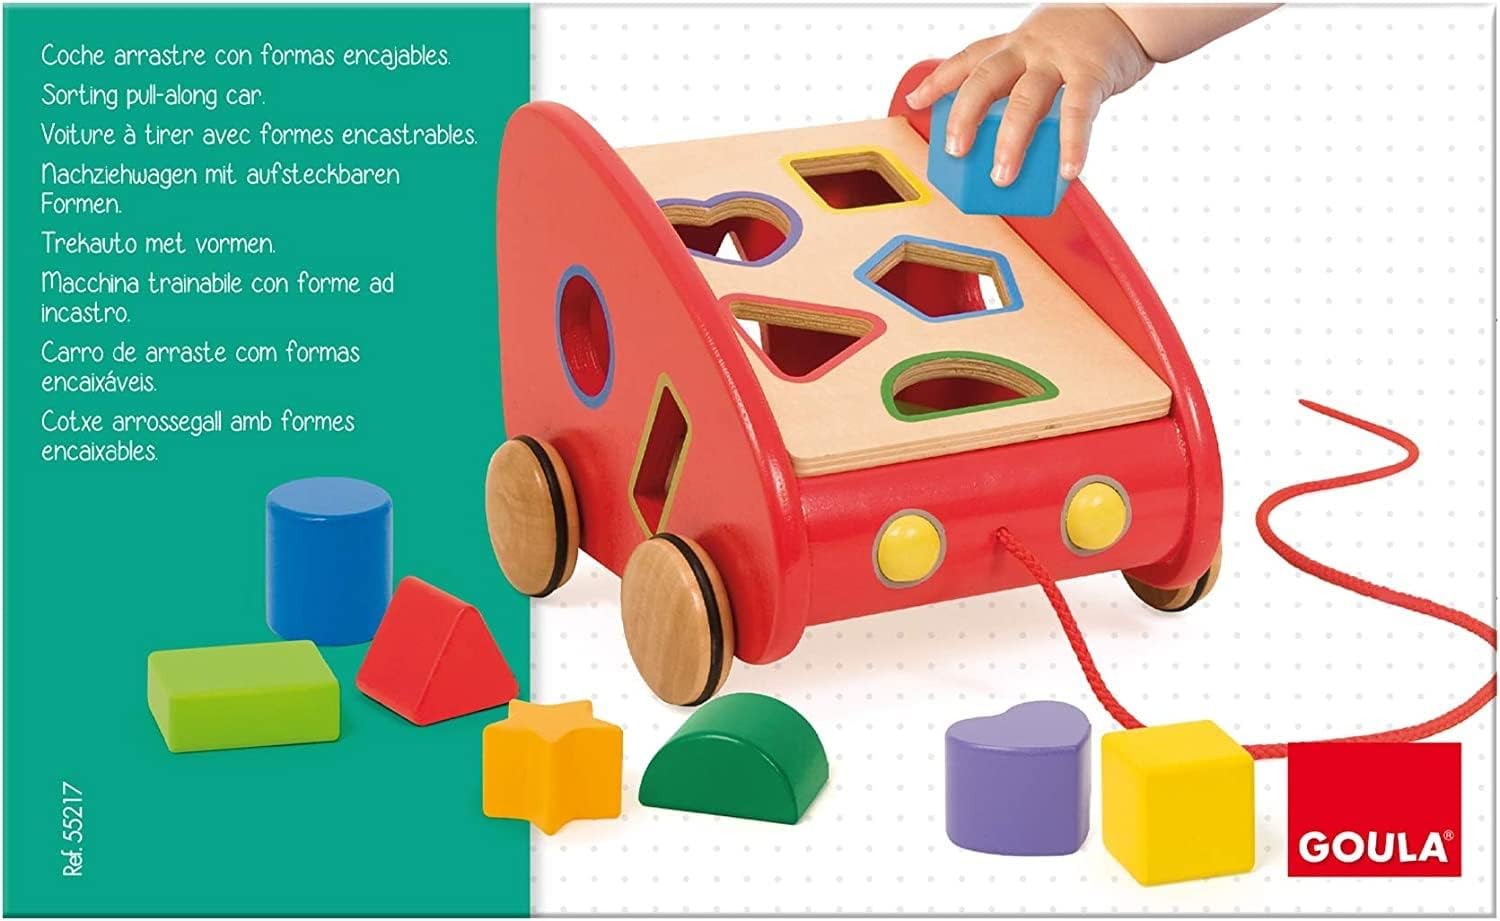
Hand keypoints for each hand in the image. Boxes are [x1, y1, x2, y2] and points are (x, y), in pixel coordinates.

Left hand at [904, 5, 1153, 185]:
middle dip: (965, 116)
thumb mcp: (1043, 45)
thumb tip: (1001, 130)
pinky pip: (1078, 113)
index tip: (914, 100)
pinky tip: (1067, 172)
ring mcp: (1060, 60)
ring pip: (1026, 100)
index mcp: (1015, 43)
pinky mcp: (1093, 74)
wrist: (1136, 11)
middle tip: (954, 151)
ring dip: (1010, 142)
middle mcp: (1030, 48)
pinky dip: (1072, 145)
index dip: (939, 79)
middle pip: (986, 79)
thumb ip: (1021, 77)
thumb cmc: (1086, 38)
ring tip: (1001, 177)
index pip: (968, 58)